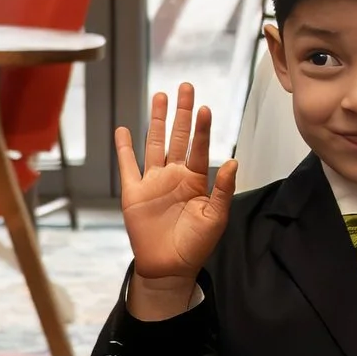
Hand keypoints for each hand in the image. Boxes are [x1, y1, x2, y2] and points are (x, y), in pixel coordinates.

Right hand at [115, 83, 237, 315]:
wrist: (169, 268)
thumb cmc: (196, 244)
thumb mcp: (215, 218)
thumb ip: (222, 190)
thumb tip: (233, 162)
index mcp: (196, 180)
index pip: (199, 148)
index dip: (202, 129)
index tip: (205, 108)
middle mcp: (175, 175)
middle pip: (178, 137)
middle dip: (181, 113)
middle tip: (186, 87)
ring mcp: (153, 181)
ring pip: (154, 144)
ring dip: (156, 121)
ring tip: (160, 96)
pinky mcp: (134, 192)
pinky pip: (128, 166)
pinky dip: (124, 148)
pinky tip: (123, 130)